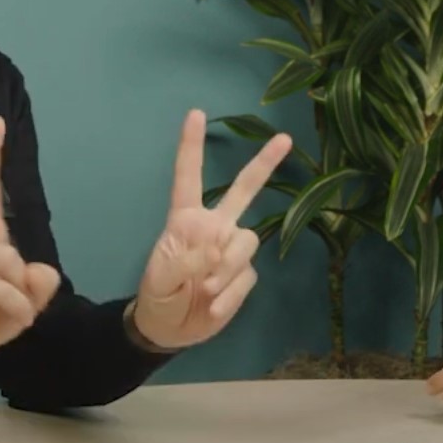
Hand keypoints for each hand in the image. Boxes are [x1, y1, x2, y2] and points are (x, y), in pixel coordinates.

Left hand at [130, 110, 291, 350]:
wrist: (169, 329)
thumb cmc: (158, 293)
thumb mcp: (160, 274)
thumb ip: (185, 257)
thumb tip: (215, 250)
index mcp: (186, 218)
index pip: (188, 177)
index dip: (191, 146)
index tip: (197, 113)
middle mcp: (214, 226)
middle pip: (243, 189)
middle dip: (264, 164)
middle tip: (285, 139)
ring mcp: (231, 250)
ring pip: (246, 242)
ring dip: (227, 270)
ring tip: (205, 291)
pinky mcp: (243, 275)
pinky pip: (246, 278)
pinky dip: (229, 296)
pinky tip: (213, 307)